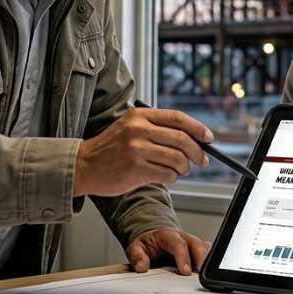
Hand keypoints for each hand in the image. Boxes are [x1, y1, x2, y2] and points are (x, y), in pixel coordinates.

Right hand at [73, 107, 211, 196]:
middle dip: (197, 152)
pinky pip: (167, 175)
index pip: (178, 118)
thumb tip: (193, 138)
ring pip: (177, 159)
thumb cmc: (111, 148)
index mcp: (140, 116)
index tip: (208, 138)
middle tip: (202, 160)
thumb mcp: (131, 127)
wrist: (84, 165)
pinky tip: (164, 176)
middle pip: (182, 139)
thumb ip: (157, 128)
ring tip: (178, 170)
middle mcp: (139, 130)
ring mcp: (137, 150)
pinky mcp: (135, 170)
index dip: (198, 128)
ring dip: (183, 168)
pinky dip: (171, 178)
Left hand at [127, 228, 211, 274]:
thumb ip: (137, 256)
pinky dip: (210, 264)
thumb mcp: (135, 247)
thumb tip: (142, 267)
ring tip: (207, 278)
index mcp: (168, 236)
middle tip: (202, 277)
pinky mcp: (199, 251)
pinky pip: (209, 255)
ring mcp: (193, 244)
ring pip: (207, 250)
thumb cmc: (147, 244)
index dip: (183, 258)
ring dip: (208, 263)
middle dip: (202, 260)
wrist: (154, 236)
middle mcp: (184, 238)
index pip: (179, 245)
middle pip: (198, 245)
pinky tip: (208, 276)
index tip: (185, 272)